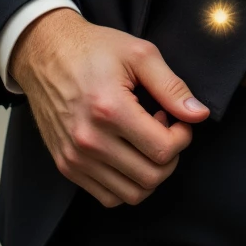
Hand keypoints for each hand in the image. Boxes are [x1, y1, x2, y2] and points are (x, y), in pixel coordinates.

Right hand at [9, 8, 210, 207]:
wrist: (45, 53)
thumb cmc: (94, 49)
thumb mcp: (139, 54)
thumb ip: (172, 86)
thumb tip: (200, 114)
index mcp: (109, 109)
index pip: (163, 150)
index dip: (182, 136)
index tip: (177, 118)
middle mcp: (89, 140)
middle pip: (150, 177)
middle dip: (170, 156)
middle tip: (163, 127)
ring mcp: (75, 158)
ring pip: (131, 194)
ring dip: (149, 172)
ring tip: (144, 139)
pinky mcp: (66, 166)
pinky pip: (107, 196)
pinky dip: (126, 183)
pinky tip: (127, 152)